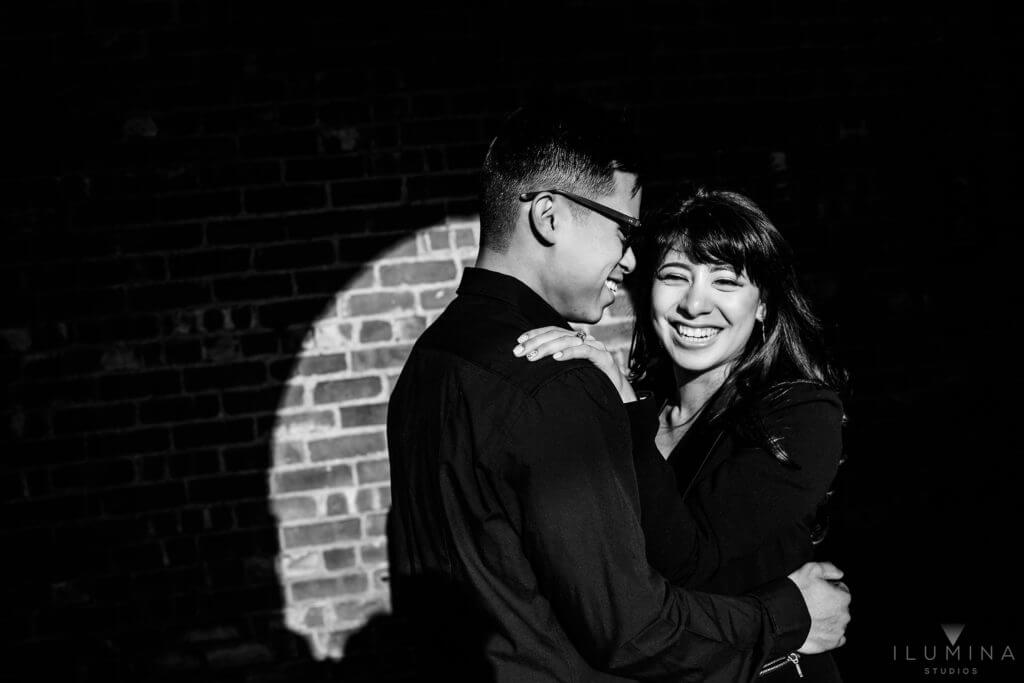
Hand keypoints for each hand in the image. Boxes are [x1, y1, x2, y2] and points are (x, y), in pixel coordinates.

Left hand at [513, 326, 636, 402]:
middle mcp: (585, 341)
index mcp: (576, 341)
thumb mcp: (569, 372)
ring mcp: (595, 348)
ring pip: (568, 340)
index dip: (535, 334)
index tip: (518, 342)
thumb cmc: (591, 384)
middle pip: (557, 334)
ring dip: (547, 347)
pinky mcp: (604, 359)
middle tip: (519, 352)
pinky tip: (556, 358)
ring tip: (532, 356)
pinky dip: (569, 352)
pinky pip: (585, 351)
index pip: (552, 331)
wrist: (618, 396)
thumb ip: (555, 365)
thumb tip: (530, 362)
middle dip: (535, 342)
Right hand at [788, 561, 850, 653]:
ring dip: (827, 619)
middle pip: (839, 607)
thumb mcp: (810, 569)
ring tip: (809, 616)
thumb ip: (828, 568)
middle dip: (828, 604)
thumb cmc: (796, 593)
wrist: (782, 618)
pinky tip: (815, 629)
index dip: (827, 588)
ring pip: (836, 622)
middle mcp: (844, 615)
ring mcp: (838, 630)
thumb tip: (839, 574)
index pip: (841, 589)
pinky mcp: (830, 643)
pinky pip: (834, 638)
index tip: (816, 590)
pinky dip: (827, 634)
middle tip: (810, 602)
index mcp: (842, 597)